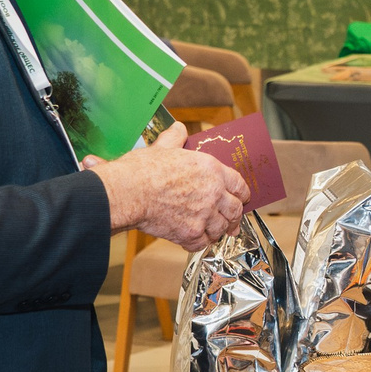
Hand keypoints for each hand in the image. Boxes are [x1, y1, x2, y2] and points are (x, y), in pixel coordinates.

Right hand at [89, 124, 248, 248]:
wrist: (128, 192)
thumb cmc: (143, 170)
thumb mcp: (163, 147)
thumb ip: (175, 138)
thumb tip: (178, 128)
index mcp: (211, 169)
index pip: (239, 184)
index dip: (242, 193)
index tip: (241, 198)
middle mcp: (212, 193)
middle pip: (235, 210)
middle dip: (235, 216)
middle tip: (232, 221)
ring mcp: (203, 215)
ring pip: (221, 228)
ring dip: (217, 230)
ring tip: (213, 231)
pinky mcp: (190, 233)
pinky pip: (203, 243)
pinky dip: (200, 242)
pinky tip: (194, 239)